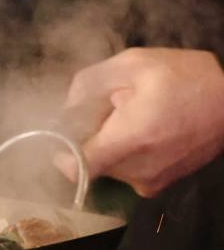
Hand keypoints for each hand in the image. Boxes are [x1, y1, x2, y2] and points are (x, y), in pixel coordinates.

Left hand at [60, 48, 223, 196]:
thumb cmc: (186, 78)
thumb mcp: (134, 63)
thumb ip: (89, 83)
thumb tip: (65, 108)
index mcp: (128, 141)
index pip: (74, 166)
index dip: (63, 149)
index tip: (68, 131)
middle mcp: (135, 170)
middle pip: (90, 162)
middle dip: (93, 137)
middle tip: (114, 111)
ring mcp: (147, 182)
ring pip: (107, 167)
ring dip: (111, 145)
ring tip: (137, 120)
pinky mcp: (156, 186)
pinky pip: (126, 171)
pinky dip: (127, 154)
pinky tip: (147, 133)